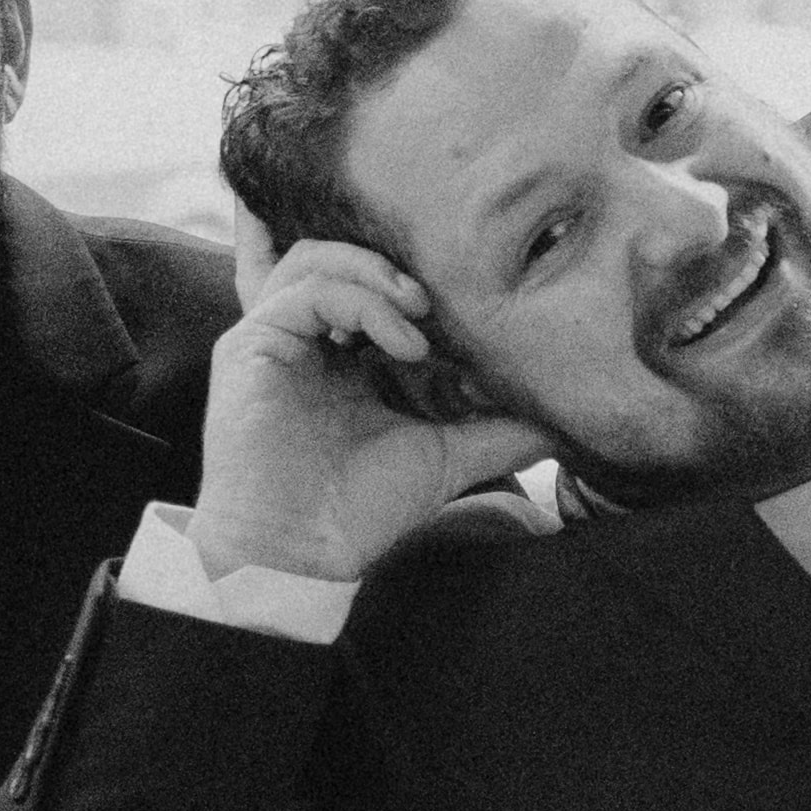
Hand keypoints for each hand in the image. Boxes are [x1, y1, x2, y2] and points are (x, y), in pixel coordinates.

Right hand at [190, 238, 550, 586]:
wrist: (301, 556)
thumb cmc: (359, 510)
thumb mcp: (446, 457)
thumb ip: (496, 431)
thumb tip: (560, 422)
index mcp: (339, 357)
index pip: (370, 284)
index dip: (417, 282)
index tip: (469, 304)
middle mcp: (302, 339)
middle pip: (338, 254)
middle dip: (394, 262)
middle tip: (442, 298)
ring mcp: (273, 337)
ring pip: (316, 258)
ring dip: (377, 272)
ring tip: (421, 310)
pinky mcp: (251, 343)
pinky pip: (305, 290)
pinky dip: (361, 300)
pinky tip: (405, 341)